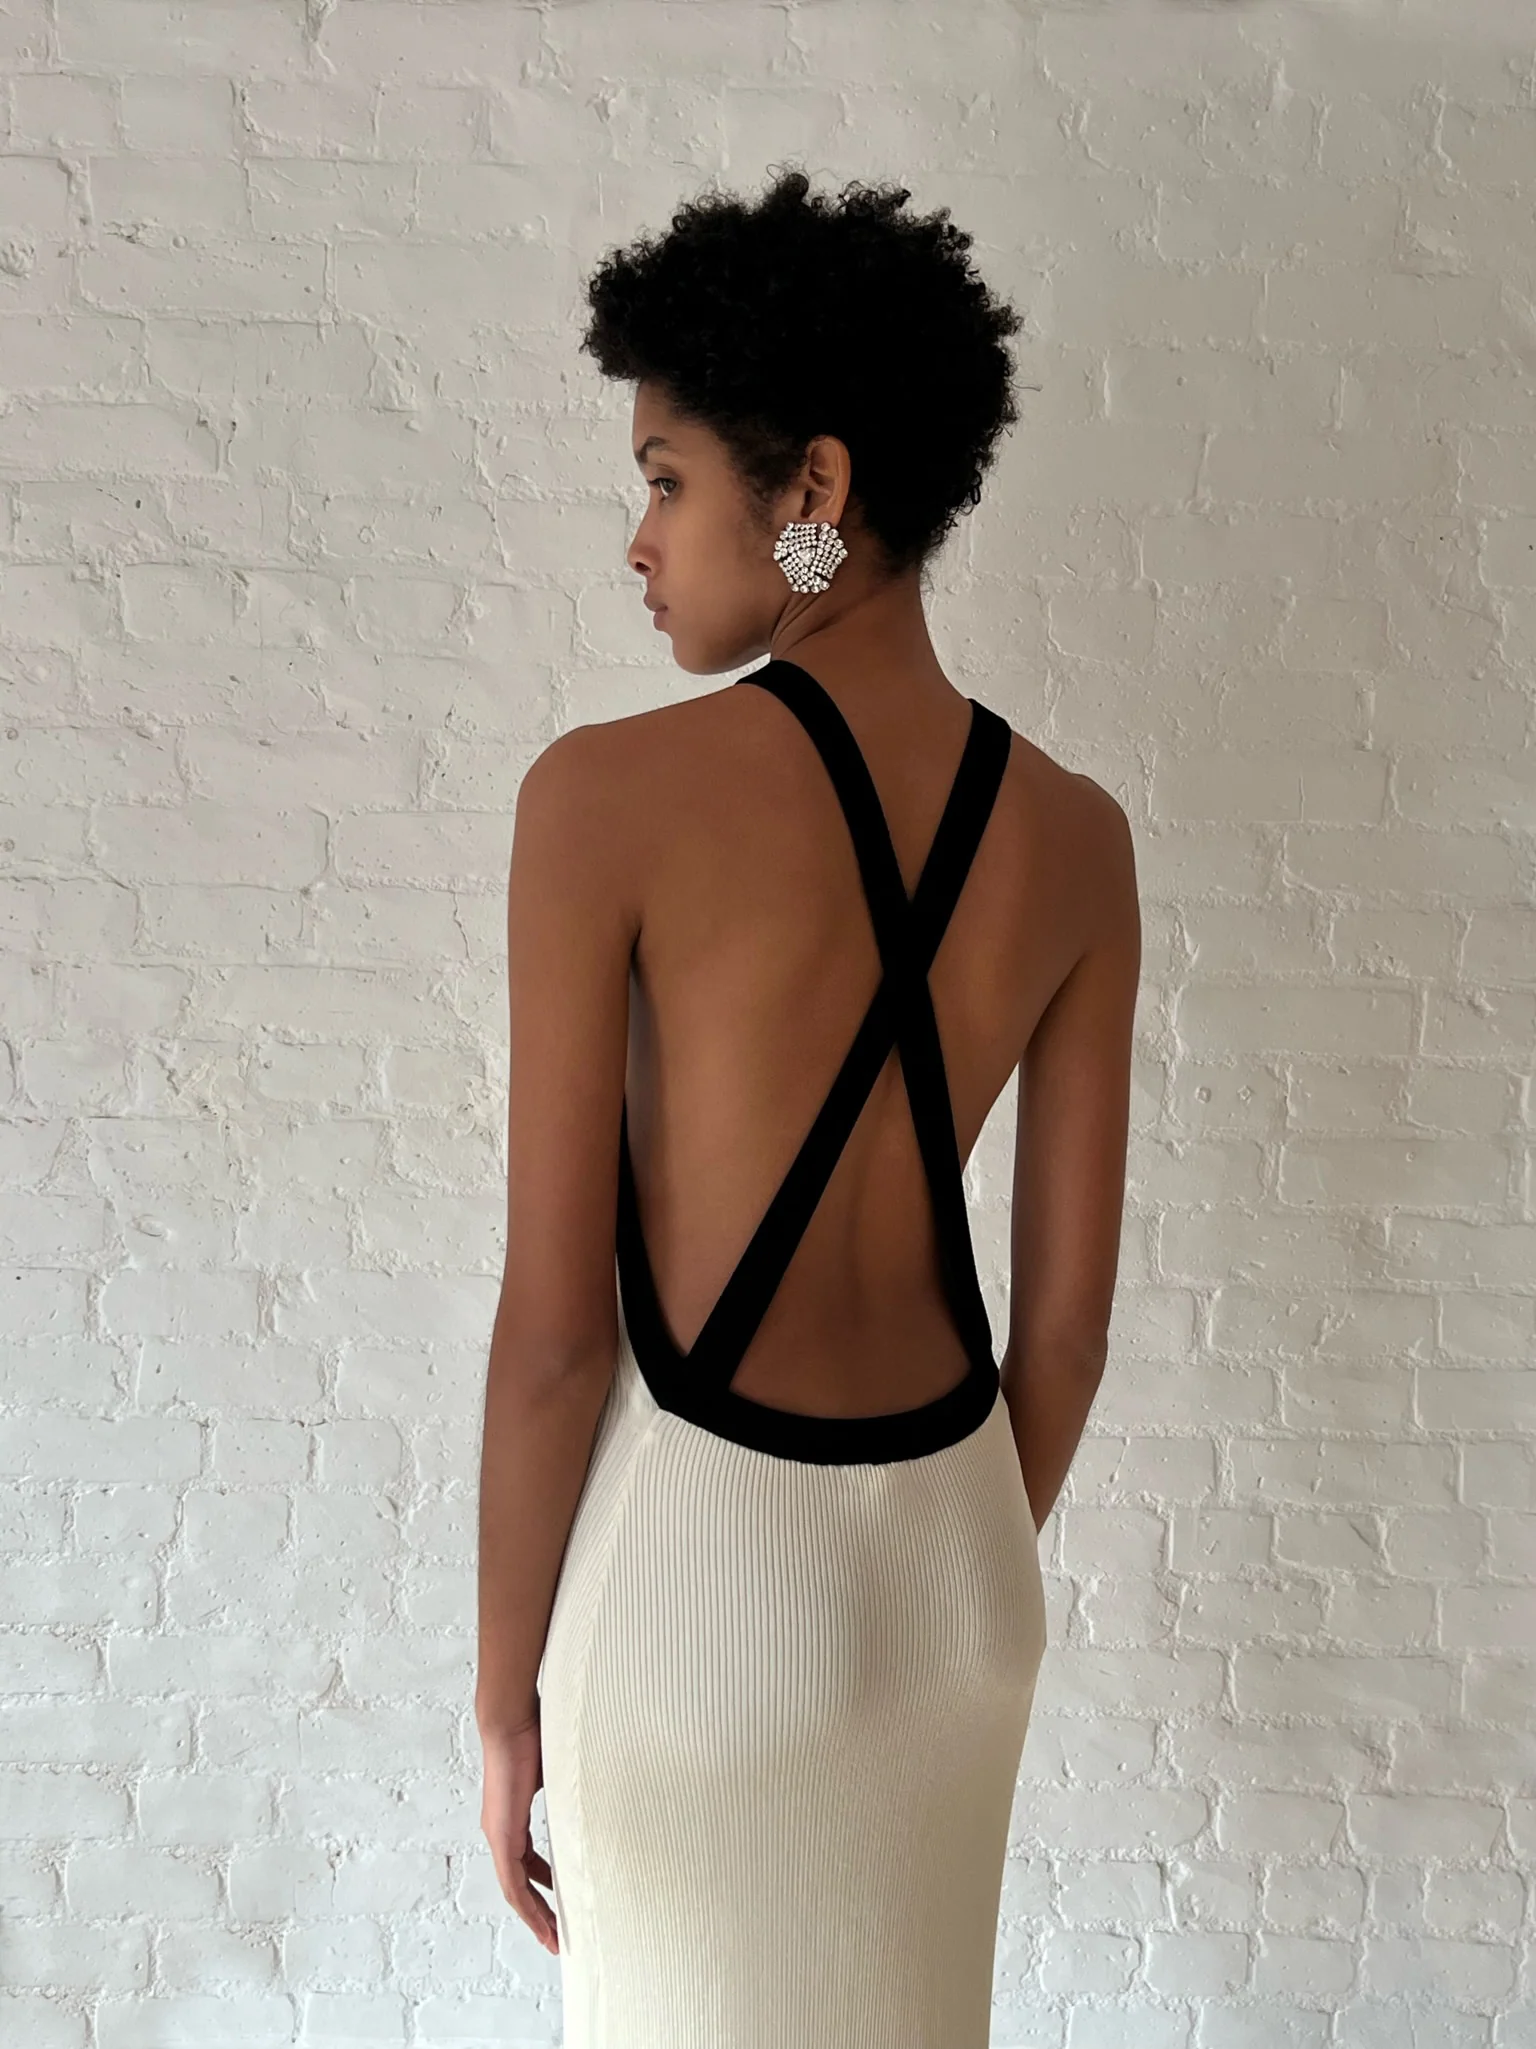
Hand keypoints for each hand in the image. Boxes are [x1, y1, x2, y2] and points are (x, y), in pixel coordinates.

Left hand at [479, 1710, 559, 1955]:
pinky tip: (541, 1918)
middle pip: (519, 1885)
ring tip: (553, 1937)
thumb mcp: (556, 1775)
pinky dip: (527, 1902)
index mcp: (512, 1820)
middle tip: (557, 1936)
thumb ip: (565, 1794)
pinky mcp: (501, 1834)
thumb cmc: (535, 1736)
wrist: (511, 1720)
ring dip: (534, 1915)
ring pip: (514, 1888)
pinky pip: (512, 1880)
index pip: (527, 1865)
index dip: (543, 1888)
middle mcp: (501, 1832)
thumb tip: (589, 1800)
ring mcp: (498, 1834)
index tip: (561, 1904)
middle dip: (539, 1913)